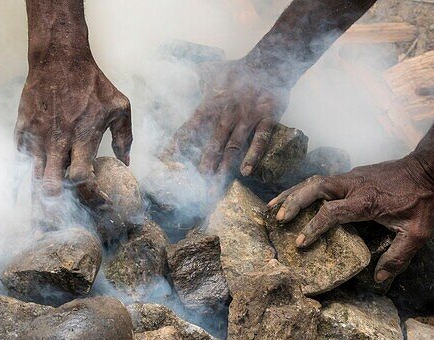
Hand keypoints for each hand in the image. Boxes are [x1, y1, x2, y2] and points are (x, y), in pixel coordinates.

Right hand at [15, 50, 131, 203]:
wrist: (58, 58)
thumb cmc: (93, 83)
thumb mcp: (119, 106)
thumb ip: (125, 137)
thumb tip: (127, 162)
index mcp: (82, 137)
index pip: (83, 178)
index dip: (92, 196)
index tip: (102, 203)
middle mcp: (57, 141)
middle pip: (52, 186)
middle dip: (60, 204)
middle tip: (71, 213)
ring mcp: (37, 136)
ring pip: (33, 178)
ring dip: (41, 196)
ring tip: (49, 210)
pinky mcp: (22, 130)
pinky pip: (20, 161)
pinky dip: (25, 176)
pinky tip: (29, 189)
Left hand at [165, 58, 289, 176]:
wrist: (269, 61)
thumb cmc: (237, 70)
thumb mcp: (211, 71)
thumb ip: (195, 79)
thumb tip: (176, 74)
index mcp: (211, 104)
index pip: (190, 127)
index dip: (178, 144)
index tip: (165, 160)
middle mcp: (227, 113)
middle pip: (212, 142)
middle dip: (203, 163)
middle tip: (194, 185)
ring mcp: (248, 117)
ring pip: (234, 145)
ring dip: (224, 165)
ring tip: (216, 184)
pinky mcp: (267, 117)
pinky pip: (260, 139)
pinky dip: (254, 155)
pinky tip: (246, 171)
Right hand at [268, 155, 433, 282]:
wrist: (426, 168)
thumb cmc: (421, 201)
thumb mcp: (416, 232)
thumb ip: (398, 255)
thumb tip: (379, 278)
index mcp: (366, 201)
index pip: (332, 212)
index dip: (314, 227)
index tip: (300, 242)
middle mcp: (353, 186)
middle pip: (315, 189)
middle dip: (294, 202)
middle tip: (278, 219)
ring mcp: (350, 178)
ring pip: (313, 181)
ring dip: (292, 193)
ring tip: (272, 208)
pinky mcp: (350, 176)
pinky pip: (320, 181)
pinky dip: (302, 189)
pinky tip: (291, 198)